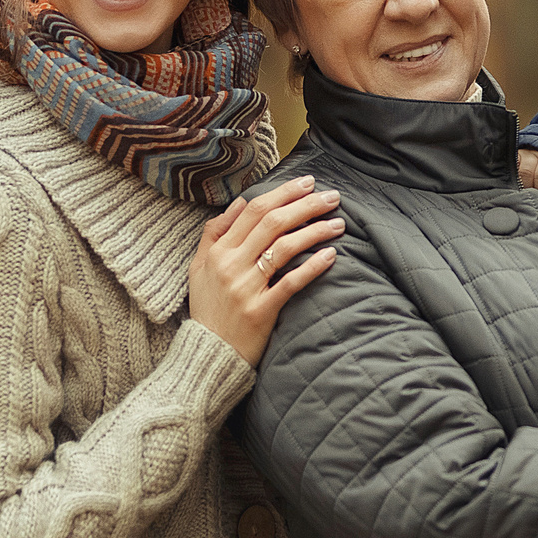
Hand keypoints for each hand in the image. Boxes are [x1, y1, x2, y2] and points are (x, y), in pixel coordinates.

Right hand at [187, 176, 344, 366]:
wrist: (208, 355)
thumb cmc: (210, 309)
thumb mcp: (199, 268)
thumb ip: (214, 233)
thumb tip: (239, 203)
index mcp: (217, 251)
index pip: (253, 210)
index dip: (283, 192)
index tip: (307, 183)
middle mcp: (230, 265)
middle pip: (272, 223)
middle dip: (305, 205)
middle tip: (332, 197)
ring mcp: (245, 288)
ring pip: (283, 248)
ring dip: (314, 231)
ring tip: (338, 224)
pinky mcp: (260, 311)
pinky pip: (290, 283)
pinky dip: (312, 266)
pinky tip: (331, 255)